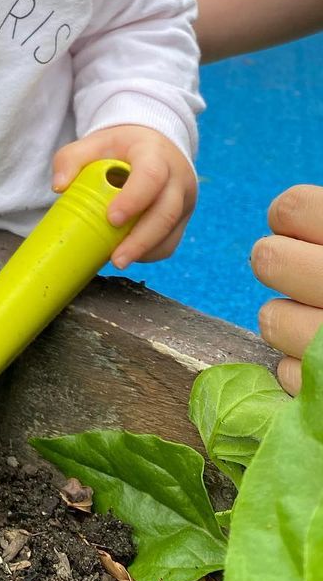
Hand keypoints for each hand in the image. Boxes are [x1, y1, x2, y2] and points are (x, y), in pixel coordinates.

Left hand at [53, 125, 196, 268]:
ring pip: (170, 231)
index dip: (134, 199)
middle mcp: (177, 177)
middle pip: (166, 212)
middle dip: (141, 240)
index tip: (112, 219)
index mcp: (155, 153)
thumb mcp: (94, 143)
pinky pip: (170, 242)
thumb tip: (58, 187)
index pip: (151, 176)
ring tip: (118, 260)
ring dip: (144, 250)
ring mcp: (184, 199)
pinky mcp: (182, 218)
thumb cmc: (120, 146)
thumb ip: (71, 159)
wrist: (153, 145)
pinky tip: (129, 254)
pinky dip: (150, 252)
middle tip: (115, 258)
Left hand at [252, 184, 322, 394]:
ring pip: (271, 318)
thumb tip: (287, 215)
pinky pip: (289, 372)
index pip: (290, 207)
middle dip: (284, 268)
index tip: (308, 233)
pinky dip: (307, 370)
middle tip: (313, 278)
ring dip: (292, 322)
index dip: (292, 219)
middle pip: (267, 259)